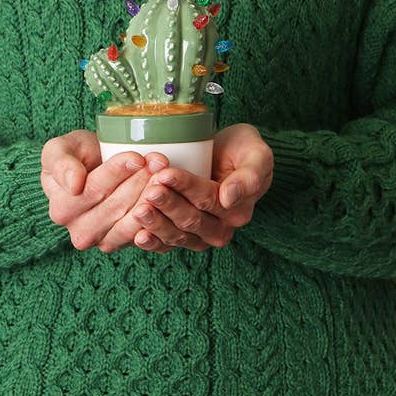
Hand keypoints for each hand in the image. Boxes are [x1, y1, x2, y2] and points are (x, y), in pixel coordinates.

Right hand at [41, 130, 171, 250]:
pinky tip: (167, 195)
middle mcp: (79, 232)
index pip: (93, 190)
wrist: (94, 168)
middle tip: (159, 161)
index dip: (117, 172)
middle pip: (116, 206)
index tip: (137, 157)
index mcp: (62, 209)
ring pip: (132, 220)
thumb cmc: (77, 156)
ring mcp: (102, 241)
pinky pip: (143, 233)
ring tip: (164, 174)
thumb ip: (61, 163)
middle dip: (140, 181)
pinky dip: (157, 214)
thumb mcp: (60, 149)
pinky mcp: (124, 244)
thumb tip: (74, 185)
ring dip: (152, 196)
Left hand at [119, 123, 273, 251]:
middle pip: (191, 219)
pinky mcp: (182, 237)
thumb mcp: (257, 155)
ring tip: (138, 209)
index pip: (208, 199)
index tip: (166, 174)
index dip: (186, 187)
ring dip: (157, 223)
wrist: (229, 155)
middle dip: (168, 205)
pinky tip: (138, 236)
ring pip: (177, 234)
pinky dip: (153, 243)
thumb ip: (250, 176)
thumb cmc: (243, 150)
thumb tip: (229, 198)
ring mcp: (200, 236)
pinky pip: (167, 245)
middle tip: (149, 190)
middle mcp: (220, 228)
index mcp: (237, 211)